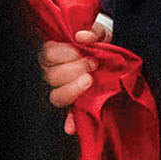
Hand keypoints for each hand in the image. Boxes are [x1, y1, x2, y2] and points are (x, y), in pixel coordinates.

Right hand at [39, 19, 110, 134]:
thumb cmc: (100, 42)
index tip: (82, 52)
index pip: (48, 54)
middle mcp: (54, 72)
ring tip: (91, 80)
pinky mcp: (76, 104)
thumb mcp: (100, 32)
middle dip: (73, 70)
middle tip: (92, 64)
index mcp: (55, 52)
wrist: (112, 56)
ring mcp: (64, 89)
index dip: (65, 54)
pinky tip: (71, 127)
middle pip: (51, 76)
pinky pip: (69, 117)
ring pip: (56, 95)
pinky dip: (70, 123)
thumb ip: (93, 32)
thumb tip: (82, 37)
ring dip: (73, 89)